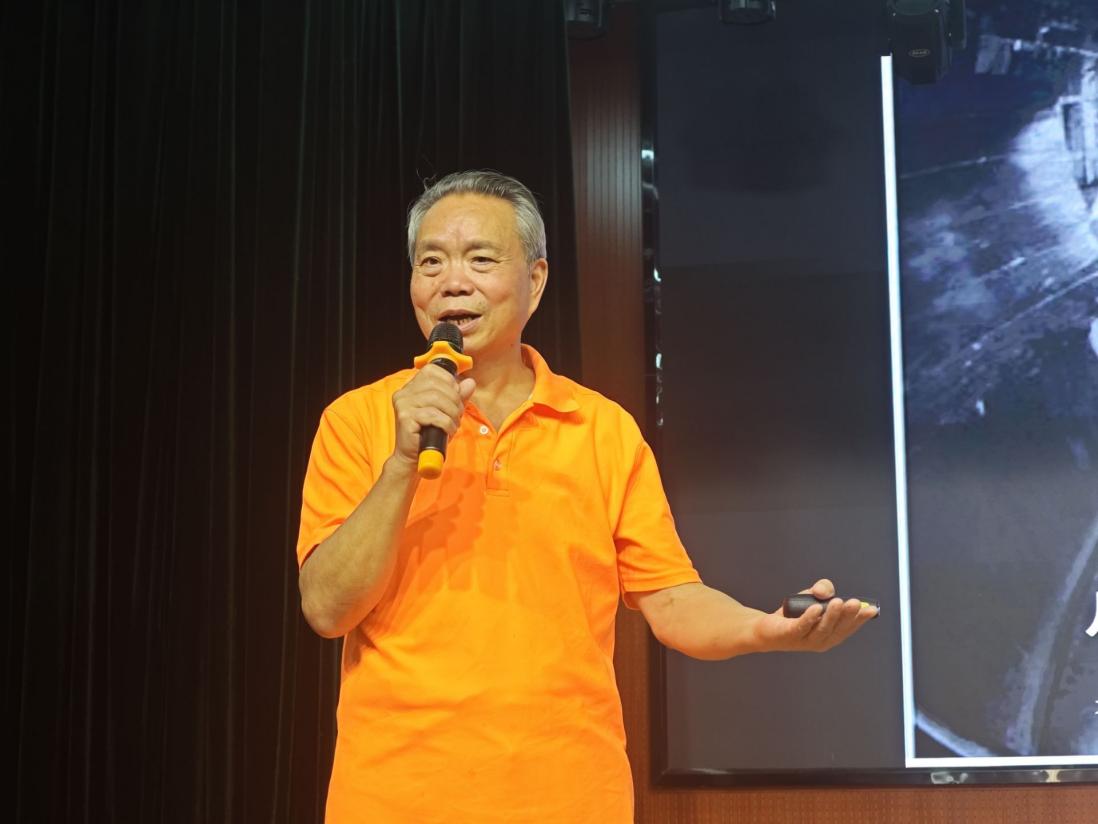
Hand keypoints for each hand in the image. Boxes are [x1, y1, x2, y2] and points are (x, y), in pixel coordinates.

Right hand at [390, 365, 475, 470]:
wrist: (413, 457)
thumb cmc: (430, 434)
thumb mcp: (447, 412)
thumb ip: (458, 396)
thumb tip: (470, 382)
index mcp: (411, 387)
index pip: (432, 371)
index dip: (449, 381)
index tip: (456, 396)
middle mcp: (404, 392)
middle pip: (437, 385)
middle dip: (454, 400)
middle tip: (457, 415)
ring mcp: (403, 404)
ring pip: (436, 399)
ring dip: (452, 413)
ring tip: (454, 424)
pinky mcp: (405, 417)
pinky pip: (433, 415)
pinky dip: (446, 423)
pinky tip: (448, 431)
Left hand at [754, 579, 877, 652]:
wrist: (766, 628)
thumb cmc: (795, 614)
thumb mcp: (812, 597)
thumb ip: (822, 589)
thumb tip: (822, 591)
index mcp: (830, 635)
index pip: (848, 628)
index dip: (860, 619)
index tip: (871, 609)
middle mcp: (821, 641)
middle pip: (837, 629)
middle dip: (847, 615)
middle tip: (855, 602)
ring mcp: (805, 640)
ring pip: (822, 628)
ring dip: (831, 615)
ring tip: (838, 601)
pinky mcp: (789, 635)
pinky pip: (801, 626)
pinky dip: (809, 618)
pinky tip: (815, 608)